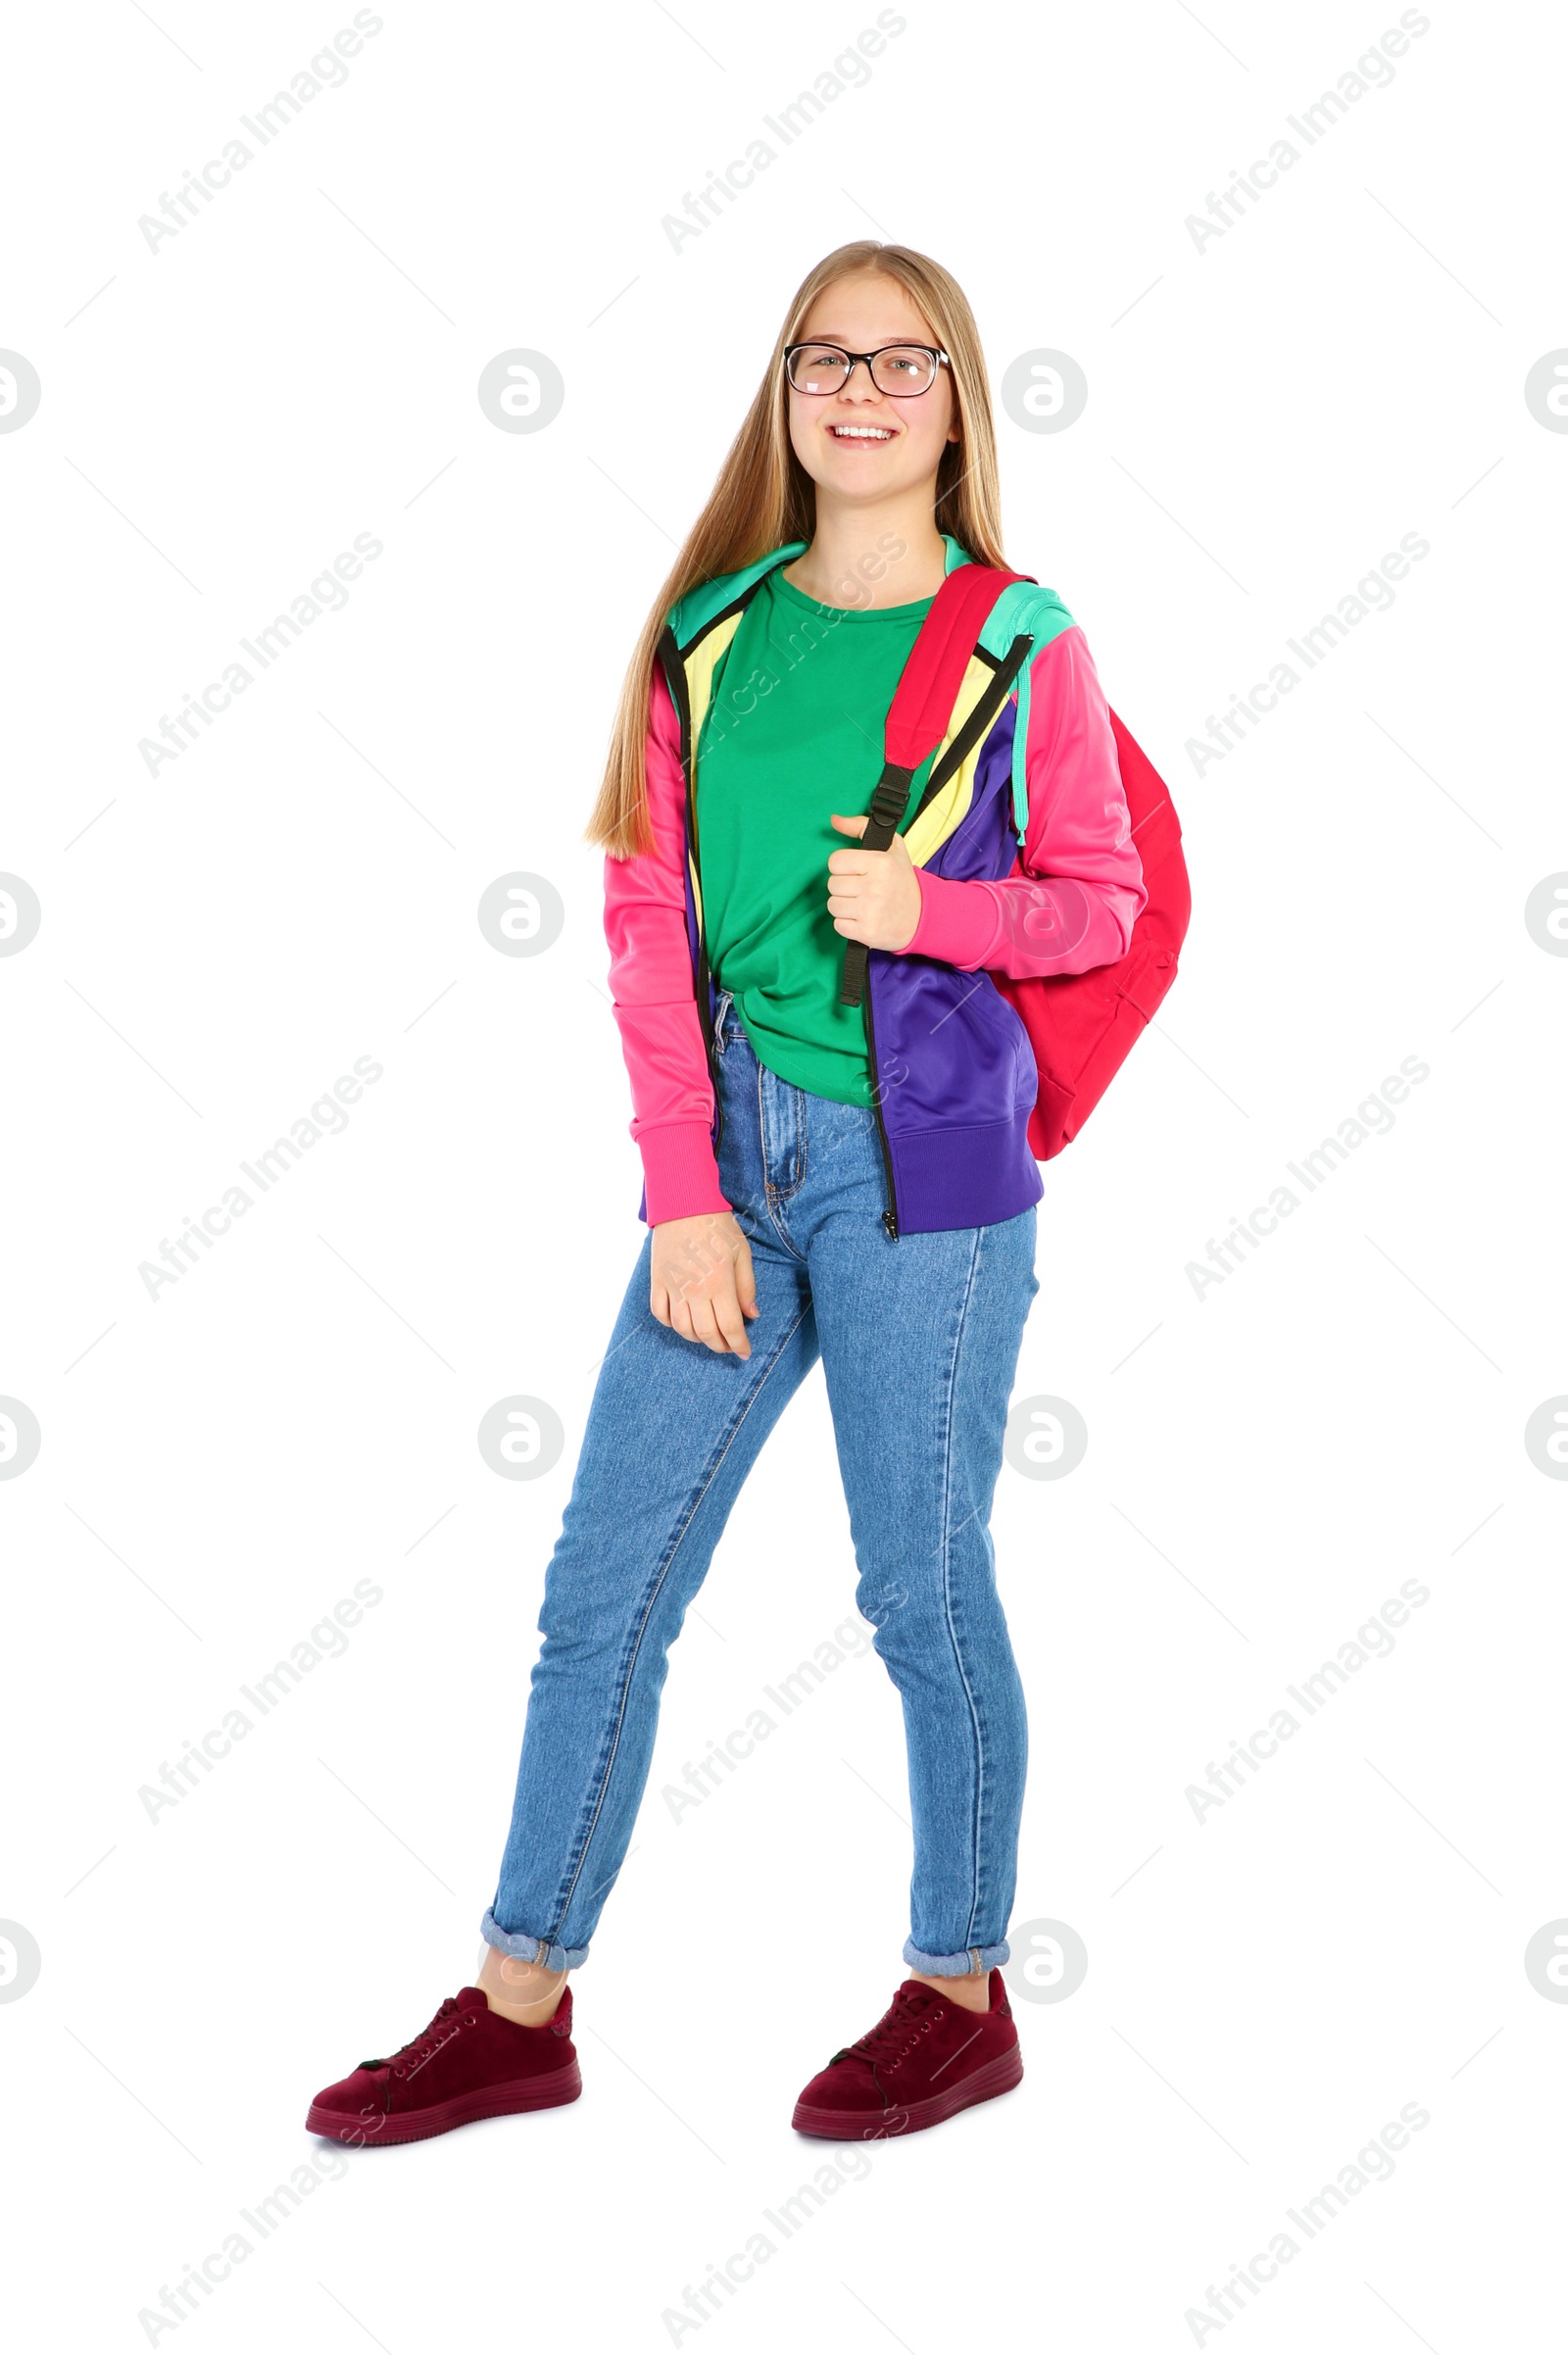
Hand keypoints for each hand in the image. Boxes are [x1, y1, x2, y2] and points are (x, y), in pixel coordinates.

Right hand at [650, 1211, 759, 1357]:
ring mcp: (673, 1288)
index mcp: (719, 1284)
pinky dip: (672, 1324)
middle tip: (729, 1346)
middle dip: (720, 1346)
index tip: (745, 1352)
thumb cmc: (717, 1227)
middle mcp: (695, 1291)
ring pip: (682, 1329)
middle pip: (706, 1334)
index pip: (730, 1327)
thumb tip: (751, 1315)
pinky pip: (661, 1314)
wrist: (683, 1204)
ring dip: (697, 1338)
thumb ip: (747, 1287)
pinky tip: (684, 1321)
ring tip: (708, 1335)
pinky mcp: (657, 1281)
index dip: (739, 1345)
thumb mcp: (742, 1253)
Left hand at [826, 814, 922, 951]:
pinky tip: (862, 918)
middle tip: (862, 889)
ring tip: (862, 904)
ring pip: (832, 905)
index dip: (843, 866)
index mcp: (880, 863)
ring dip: (844, 905)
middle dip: (844, 886)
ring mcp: (870, 912)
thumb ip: (860, 827)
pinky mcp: (867, 933)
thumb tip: (834, 820)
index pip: (835, 861)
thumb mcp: (891, 847)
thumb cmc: (902, 880)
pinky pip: (838, 925)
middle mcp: (875, 887)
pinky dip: (847, 924)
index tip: (856, 871)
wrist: (923, 917)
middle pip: (832, 884)